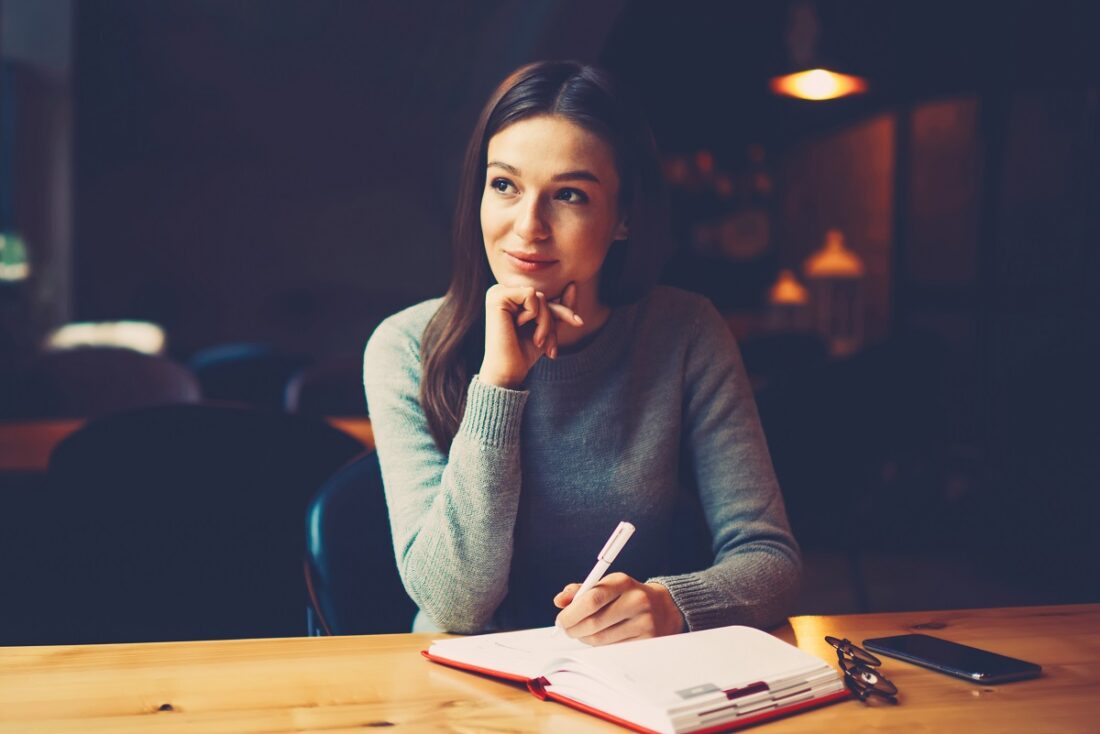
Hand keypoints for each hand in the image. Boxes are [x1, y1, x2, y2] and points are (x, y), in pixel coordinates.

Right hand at [479, 282, 581, 388]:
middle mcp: (502, 292)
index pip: (544, 299)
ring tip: (537, 341)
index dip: (560, 314)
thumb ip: (561, 307)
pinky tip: (518, 326)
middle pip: (543, 297)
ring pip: (540, 297)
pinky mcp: (497, 296)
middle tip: (549, 347)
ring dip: (545, 322)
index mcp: (511, 299)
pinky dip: (532, 314)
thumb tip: (573, 284)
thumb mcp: (549, 327)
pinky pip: (531, 294)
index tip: (572, 329)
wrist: (509, 371)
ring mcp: (498, 293)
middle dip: (551, 322)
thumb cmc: (525, 352)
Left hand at [553, 572, 685, 645]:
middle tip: (565, 629)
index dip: (571, 612)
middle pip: (594, 622)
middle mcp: (635, 601)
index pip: (592, 599)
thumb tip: (559, 600)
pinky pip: (612, 648)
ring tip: (581, 633)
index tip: (561, 619)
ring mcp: (643, 622)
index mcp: (622, 582)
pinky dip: (598, 646)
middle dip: (573, 629)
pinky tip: (598, 638)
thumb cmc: (627, 596)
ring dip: (584, 638)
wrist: (664, 608)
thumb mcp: (607, 586)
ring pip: (601, 638)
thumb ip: (582, 591)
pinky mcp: (646, 641)